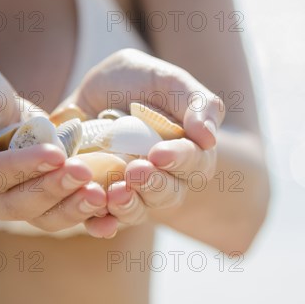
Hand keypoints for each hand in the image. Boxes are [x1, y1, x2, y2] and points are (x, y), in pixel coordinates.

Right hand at [0, 59, 111, 231]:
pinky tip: (111, 219)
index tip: (55, 153)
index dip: (22, 168)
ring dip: (74, 208)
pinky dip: (88, 221)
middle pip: (18, 204)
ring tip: (102, 194)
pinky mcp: (42, 204)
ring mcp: (13, 206)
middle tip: (85, 171)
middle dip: (53, 188)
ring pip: (44, 217)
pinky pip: (64, 216)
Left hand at [55, 49, 224, 237]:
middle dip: (154, 186)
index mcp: (189, 150)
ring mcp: (134, 190)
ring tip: (115, 193)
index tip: (159, 153)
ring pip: (139, 211)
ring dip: (130, 207)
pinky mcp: (104, 197)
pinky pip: (106, 219)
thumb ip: (197, 102)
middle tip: (135, 171)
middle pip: (169, 194)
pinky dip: (102, 223)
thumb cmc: (140, 80)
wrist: (95, 89)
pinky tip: (96, 221)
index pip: (195, 162)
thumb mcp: (168, 80)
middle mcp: (166, 177)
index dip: (180, 160)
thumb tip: (209, 137)